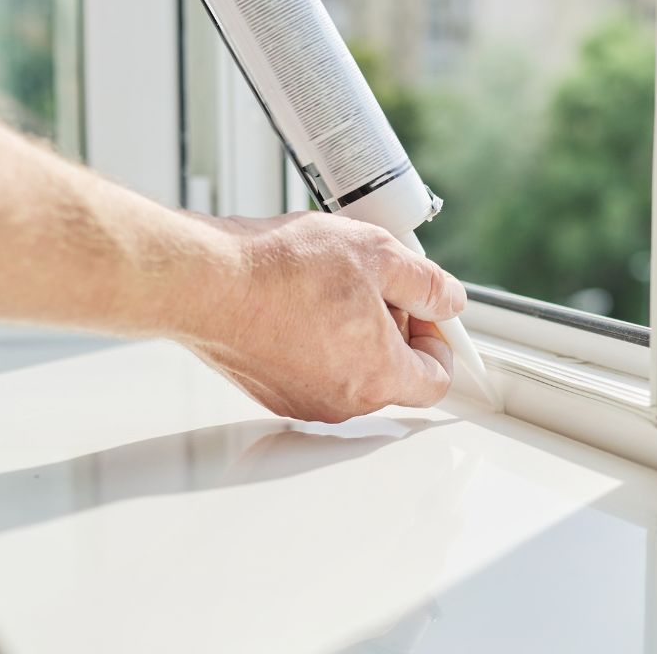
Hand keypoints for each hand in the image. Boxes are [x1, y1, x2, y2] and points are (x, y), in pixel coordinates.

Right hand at [186, 212, 466, 423]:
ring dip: (352, 334)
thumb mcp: (376, 254)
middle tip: (369, 283)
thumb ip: (426, 282)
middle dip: (392, 329)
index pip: (437, 378)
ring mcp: (303, 402)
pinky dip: (314, 341)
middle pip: (392, 374)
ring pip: (350, 371)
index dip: (437, 337)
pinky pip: (312, 371)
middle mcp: (343, 402)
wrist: (208, 281)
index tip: (422, 306)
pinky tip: (296, 302)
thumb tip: (448, 299)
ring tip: (327, 286)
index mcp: (379, 376)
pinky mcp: (270, 392)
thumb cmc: (282, 269)